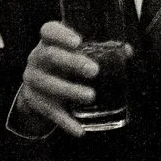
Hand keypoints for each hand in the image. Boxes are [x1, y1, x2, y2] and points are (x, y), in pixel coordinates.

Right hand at [8, 22, 98, 138]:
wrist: (38, 89)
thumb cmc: (64, 65)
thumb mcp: (76, 55)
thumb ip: (100, 50)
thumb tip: (127, 51)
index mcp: (49, 42)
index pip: (48, 30)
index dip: (61, 34)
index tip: (78, 41)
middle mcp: (37, 58)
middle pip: (50, 56)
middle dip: (71, 62)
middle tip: (94, 71)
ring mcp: (33, 79)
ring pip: (47, 84)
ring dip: (69, 90)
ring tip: (90, 96)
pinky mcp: (34, 101)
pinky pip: (50, 112)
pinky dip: (65, 122)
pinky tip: (79, 130)